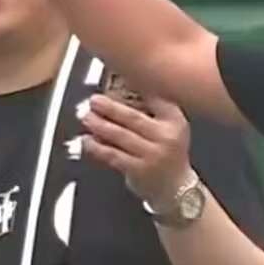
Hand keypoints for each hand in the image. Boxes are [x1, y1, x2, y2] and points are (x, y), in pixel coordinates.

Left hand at [80, 93, 193, 207]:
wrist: (176, 188)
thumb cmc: (168, 153)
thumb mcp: (171, 128)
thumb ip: (152, 110)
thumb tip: (120, 91)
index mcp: (175, 121)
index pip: (155, 98)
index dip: (136, 87)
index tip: (119, 76)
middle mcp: (166, 137)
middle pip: (133, 118)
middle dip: (110, 108)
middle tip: (94, 101)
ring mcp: (153, 155)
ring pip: (121, 136)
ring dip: (100, 125)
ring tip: (87, 117)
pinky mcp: (139, 170)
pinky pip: (114, 156)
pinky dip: (98, 148)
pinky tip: (87, 141)